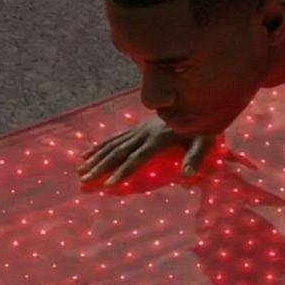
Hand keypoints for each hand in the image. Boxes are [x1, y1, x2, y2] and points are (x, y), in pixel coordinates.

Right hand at [78, 116, 217, 184]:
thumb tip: (187, 176)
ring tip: (80, 170)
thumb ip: (194, 158)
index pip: (137, 158)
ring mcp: (139, 128)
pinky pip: (115, 137)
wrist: (197, 101)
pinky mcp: (137, 126)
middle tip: (84, 180)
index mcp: (159, 139)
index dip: (122, 171)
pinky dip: (99, 145)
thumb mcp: (203, 142)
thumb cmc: (202, 126)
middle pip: (118, 151)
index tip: (108, 184)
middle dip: (100, 166)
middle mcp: (144, 133)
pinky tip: (86, 153)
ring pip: (112, 144)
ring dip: (95, 157)